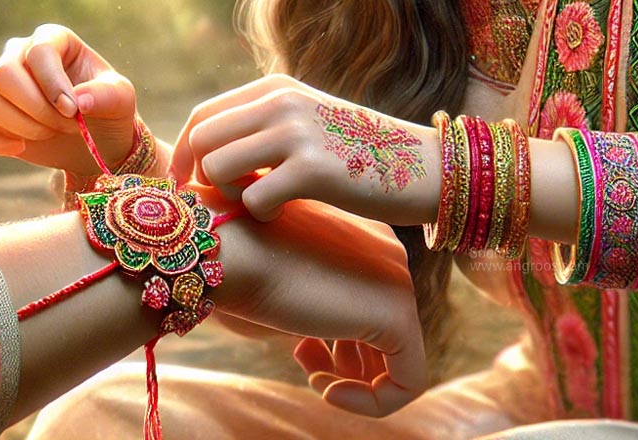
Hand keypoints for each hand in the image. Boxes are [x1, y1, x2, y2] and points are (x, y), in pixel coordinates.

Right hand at [0, 25, 137, 174]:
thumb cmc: (107, 108)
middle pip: (4, 74)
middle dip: (38, 108)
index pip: (39, 51)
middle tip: (67, 125)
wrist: (95, 140)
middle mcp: (20, 55)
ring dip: (22, 126)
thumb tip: (79, 102)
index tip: (73, 110)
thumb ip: (106, 95)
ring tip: (51, 133)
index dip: (53, 84)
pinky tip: (21, 149)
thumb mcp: (121, 99)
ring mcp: (0, 85)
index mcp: (53, 39)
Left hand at [171, 74, 436, 224]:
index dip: (185, 153)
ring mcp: (297, 132)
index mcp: (275, 87)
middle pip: (201, 138)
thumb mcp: (307, 119)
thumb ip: (264, 123)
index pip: (204, 115)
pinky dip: (260, 213)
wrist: (426, 166)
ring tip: (257, 203)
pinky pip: (253, 197)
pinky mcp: (314, 170)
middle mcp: (281, 101)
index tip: (187, 185)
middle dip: (199, 176)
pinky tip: (284, 213)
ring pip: (217, 167)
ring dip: (228, 195)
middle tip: (218, 203)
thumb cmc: (360, 152)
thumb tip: (208, 148)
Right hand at [215, 194, 426, 416]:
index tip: (299, 347)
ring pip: (400, 358)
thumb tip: (332, 346)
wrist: (229, 247)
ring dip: (354, 380)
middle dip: (347, 361)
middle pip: (388, 331)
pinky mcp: (397, 314)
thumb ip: (322, 302)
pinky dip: (370, 402)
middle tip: (303, 360)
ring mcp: (398, 281)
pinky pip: (407, 381)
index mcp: (367, 236)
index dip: (339, 342)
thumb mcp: (290, 282)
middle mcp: (391, 252)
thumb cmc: (243, 264)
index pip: (372, 305)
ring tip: (313, 376)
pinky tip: (327, 391)